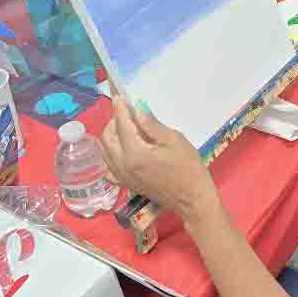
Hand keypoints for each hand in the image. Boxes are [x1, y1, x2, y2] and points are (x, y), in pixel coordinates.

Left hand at [101, 102, 218, 224]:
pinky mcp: (125, 184)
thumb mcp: (175, 140)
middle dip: (114, 121)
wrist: (192, 199)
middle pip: (107, 137)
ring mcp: (122, 176)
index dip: (120, 108)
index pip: (122, 124)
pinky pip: (108, 167)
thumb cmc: (189, 168)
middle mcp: (123, 165)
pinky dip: (110, 154)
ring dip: (111, 136)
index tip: (119, 96)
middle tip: (127, 112)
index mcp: (135, 153)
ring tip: (125, 127)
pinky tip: (121, 149)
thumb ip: (152, 125)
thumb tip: (138, 109)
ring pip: (105, 151)